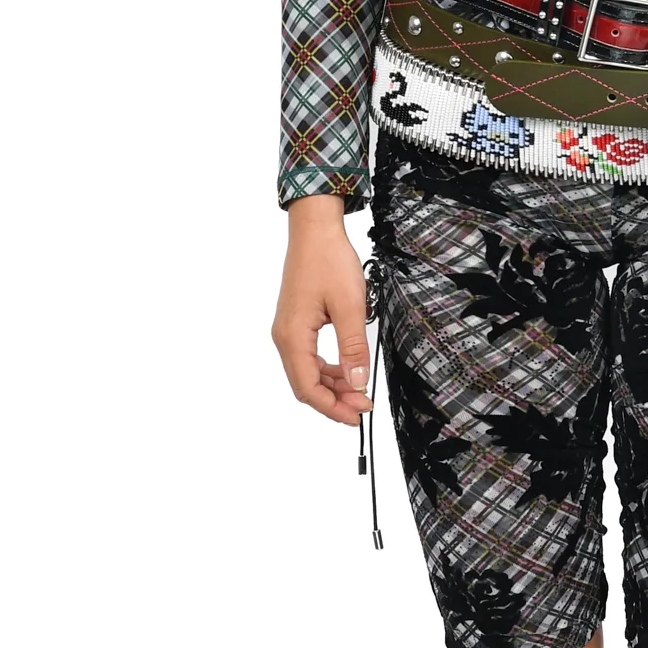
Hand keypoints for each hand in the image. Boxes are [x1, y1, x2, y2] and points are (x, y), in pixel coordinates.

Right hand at [274, 195, 373, 424]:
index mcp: (292, 336)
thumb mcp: (350, 306)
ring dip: (332, 385)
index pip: (307, 388)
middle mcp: (284, 337)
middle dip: (334, 400)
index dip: (332, 408)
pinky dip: (327, 369)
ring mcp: (288, 331)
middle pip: (305, 385)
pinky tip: (347, 369)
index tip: (357, 416)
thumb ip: (353, 348)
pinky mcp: (295, 324)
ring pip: (307, 373)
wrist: (315, 231)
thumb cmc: (329, 261)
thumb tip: (357, 382)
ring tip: (359, 389)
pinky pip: (308, 357)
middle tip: (363, 406)